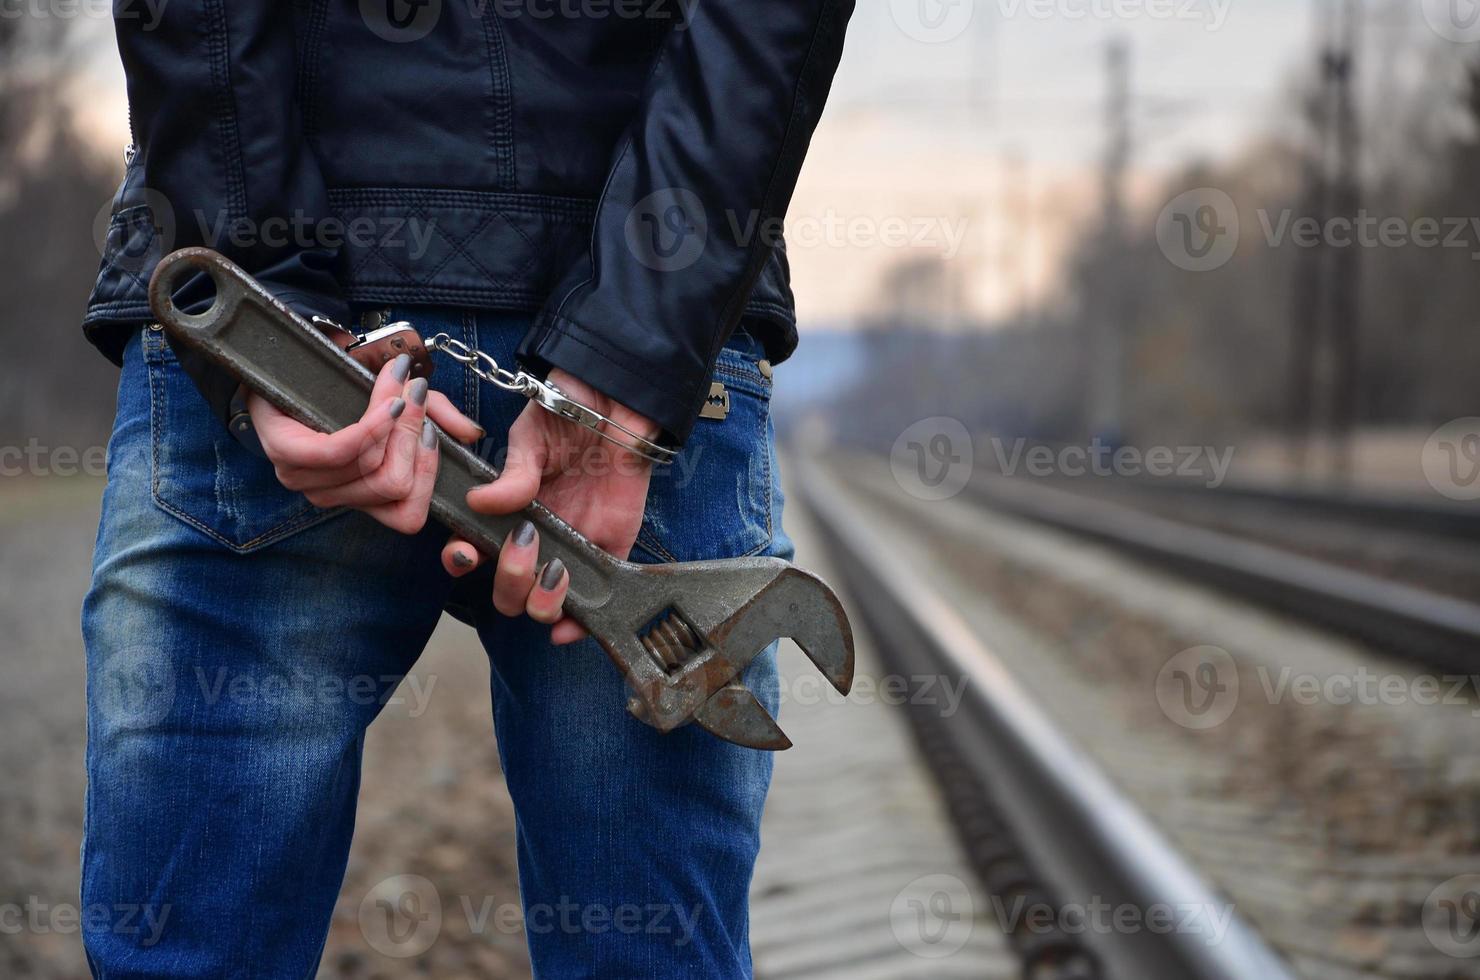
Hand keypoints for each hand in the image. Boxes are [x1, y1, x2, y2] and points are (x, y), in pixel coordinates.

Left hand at [251, 353, 482, 533]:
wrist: (290, 360)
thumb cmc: (345, 389)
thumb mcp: (402, 403)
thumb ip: (437, 418)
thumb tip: (471, 434)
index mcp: (362, 496)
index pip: (407, 517)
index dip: (427, 476)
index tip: (433, 432)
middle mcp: (334, 496)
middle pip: (393, 487)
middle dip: (414, 438)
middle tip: (418, 398)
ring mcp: (306, 480)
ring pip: (372, 469)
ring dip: (397, 423)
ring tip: (401, 387)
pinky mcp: (289, 456)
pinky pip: (343, 452)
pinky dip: (372, 426)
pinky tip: (388, 404)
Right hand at [441, 369, 658, 644]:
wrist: (617, 399)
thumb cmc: (567, 413)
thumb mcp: (530, 437)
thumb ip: (512, 473)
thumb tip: (481, 503)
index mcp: (506, 513)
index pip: (472, 551)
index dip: (462, 561)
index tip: (467, 551)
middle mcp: (534, 538)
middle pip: (507, 590)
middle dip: (508, 579)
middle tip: (523, 542)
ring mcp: (571, 548)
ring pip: (543, 604)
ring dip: (538, 601)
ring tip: (554, 569)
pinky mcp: (610, 550)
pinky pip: (596, 601)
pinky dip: (578, 625)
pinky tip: (567, 625)